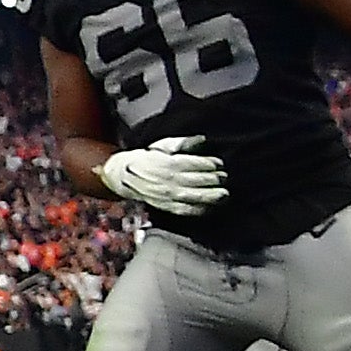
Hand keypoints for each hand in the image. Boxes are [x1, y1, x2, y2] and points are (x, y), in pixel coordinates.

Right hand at [99, 141, 231, 216]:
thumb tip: (202, 140)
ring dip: (212, 196)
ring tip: (224, 194)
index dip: (212, 164)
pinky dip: (200, 209)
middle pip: (199, 180)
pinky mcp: (167, 206)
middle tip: (224, 178)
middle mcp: (171, 180)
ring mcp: (169, 195)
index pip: (197, 164)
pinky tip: (210, 207)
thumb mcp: (163, 146)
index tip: (219, 164)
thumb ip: (183, 143)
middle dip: (215, 179)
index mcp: (170, 163)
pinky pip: (187, 210)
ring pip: (195, 196)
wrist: (125, 175)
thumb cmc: (147, 159)